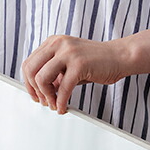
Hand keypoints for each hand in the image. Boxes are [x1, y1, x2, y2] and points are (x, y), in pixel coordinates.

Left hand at [20, 28, 149, 114]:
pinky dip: (61, 102)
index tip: (36, 96)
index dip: (28, 84)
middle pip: (31, 70)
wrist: (120, 56)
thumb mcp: (68, 65)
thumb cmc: (96, 62)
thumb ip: (53, 74)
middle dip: (35, 90)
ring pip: (41, 78)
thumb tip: (39, 92)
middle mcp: (58, 44)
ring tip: (55, 105)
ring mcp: (68, 52)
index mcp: (53, 42)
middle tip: (44, 102)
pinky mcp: (79, 64)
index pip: (29, 63)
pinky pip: (62, 88)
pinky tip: (64, 108)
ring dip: (47, 97)